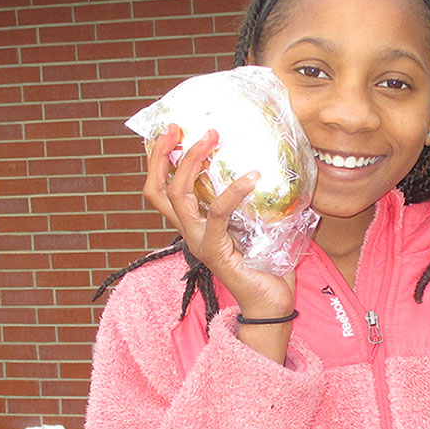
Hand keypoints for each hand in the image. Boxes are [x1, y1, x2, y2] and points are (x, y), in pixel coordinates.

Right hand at [143, 126, 296, 352]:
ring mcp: (198, 241)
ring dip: (192, 161)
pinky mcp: (214, 251)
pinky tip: (252, 177)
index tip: (169, 130)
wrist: (272, 302)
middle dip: (164, 153)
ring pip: (178, 195)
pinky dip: (232, 192)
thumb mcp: (257, 222)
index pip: (161, 189)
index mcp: (194, 223)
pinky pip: (217, 214)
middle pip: (158, 189)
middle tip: (180, 126)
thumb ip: (254, 197)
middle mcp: (189, 231)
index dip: (157, 160)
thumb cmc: (267, 262)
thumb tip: (270, 161)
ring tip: (212, 137)